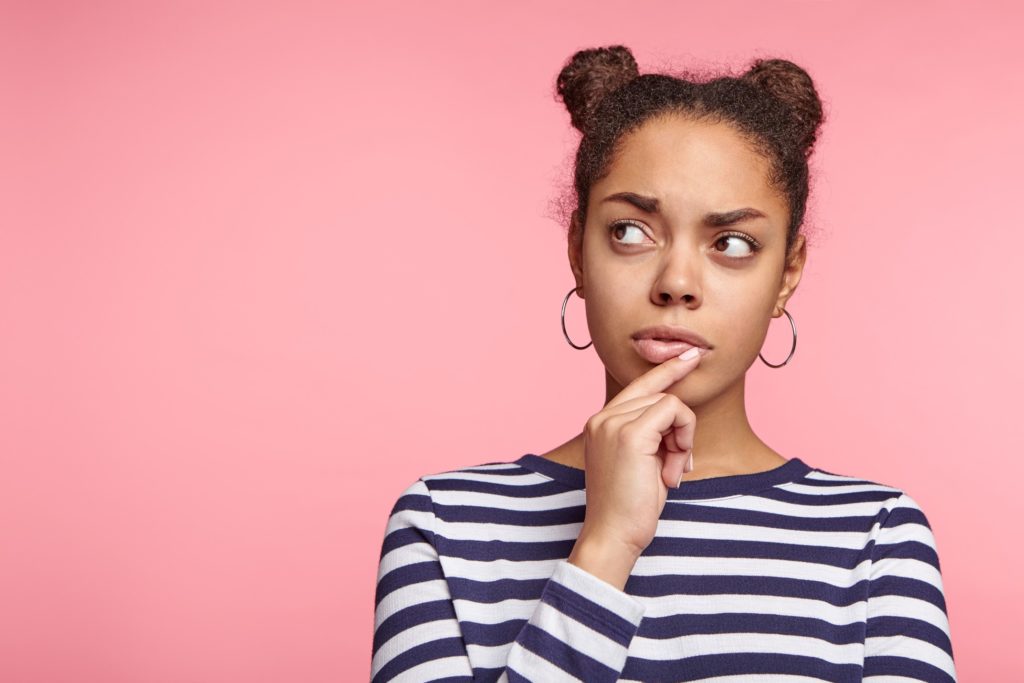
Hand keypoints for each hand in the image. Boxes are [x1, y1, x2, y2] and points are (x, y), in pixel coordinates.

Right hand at [568, 348, 703, 587]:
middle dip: (680, 431)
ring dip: (683, 439)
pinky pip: (674, 412)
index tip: (690, 356)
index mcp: (600, 423)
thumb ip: (652, 434)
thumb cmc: (630, 507)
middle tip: (675, 467)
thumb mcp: (642, 462)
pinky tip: (673, 469)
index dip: (667, 370)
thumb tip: (678, 414)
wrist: (613, 535)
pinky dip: (684, 439)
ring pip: (671, 403)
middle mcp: (602, 417)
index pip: (639, 386)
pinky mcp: (630, 434)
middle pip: (660, 395)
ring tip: (669, 473)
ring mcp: (613, 423)